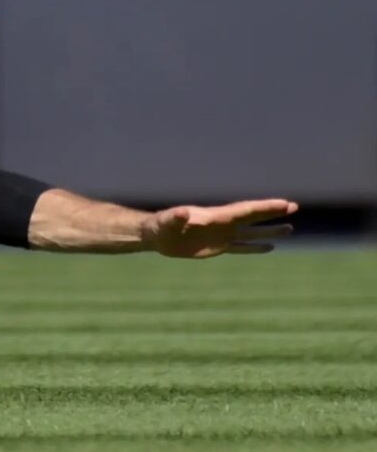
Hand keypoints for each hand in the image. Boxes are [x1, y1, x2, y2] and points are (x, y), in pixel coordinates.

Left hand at [143, 199, 296, 257]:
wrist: (157, 235)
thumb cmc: (161, 225)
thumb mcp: (167, 221)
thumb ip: (176, 217)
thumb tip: (182, 213)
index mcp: (215, 216)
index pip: (244, 210)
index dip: (264, 207)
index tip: (283, 203)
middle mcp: (222, 224)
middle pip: (252, 217)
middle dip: (272, 212)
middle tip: (294, 207)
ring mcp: (222, 235)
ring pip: (250, 233)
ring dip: (269, 231)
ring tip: (290, 229)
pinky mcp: (217, 247)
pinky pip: (240, 248)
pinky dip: (254, 248)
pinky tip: (269, 248)